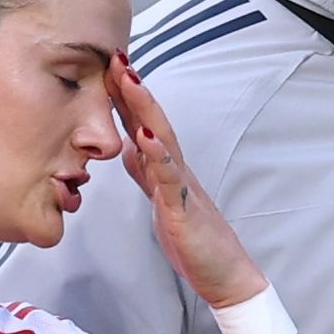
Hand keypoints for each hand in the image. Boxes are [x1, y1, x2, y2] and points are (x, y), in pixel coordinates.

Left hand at [108, 58, 265, 309]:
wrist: (226, 276)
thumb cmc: (195, 241)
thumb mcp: (162, 201)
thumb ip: (148, 173)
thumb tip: (130, 148)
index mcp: (167, 171)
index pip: (142, 126)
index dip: (125, 98)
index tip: (108, 68)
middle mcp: (176, 171)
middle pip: (153, 122)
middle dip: (133, 89)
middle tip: (116, 57)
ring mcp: (182, 188)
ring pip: (162, 140)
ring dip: (145, 108)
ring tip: (130, 80)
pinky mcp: (184, 210)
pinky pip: (170, 179)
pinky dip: (158, 156)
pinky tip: (145, 138)